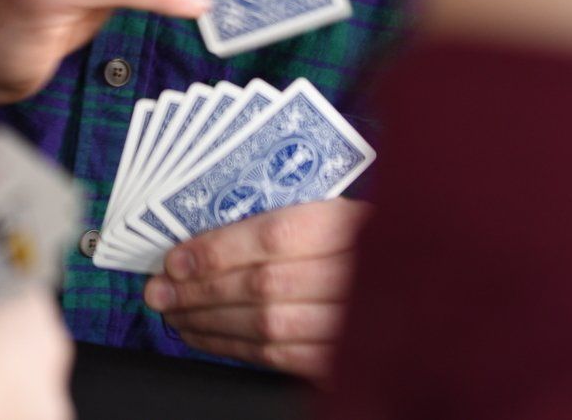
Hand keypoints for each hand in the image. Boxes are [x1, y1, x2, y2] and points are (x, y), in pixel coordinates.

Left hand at [143, 198, 369, 379]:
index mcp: (350, 224)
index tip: (176, 259)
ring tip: (173, 312)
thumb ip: (283, 217)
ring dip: (209, 322)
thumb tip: (206, 237)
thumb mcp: (334, 211)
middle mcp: (356, 273)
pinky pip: (280, 357)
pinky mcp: (344, 359)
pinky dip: (233, 347)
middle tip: (160, 290)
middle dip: (201, 290)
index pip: (275, 236)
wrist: (411, 280)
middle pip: (265, 285)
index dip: (218, 250)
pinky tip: (204, 336)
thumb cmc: (361, 240)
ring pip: (269, 326)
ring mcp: (354, 321)